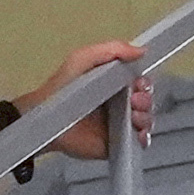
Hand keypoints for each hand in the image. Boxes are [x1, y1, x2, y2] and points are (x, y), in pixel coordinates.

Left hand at [21, 41, 153, 163]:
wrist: (46, 119)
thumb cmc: (62, 88)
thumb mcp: (84, 58)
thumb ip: (113, 49)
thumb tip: (142, 51)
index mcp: (114, 83)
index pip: (141, 83)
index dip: (145, 83)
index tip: (138, 84)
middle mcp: (120, 104)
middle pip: (147, 102)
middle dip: (146, 100)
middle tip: (134, 101)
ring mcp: (119, 126)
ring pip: (146, 121)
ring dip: (145, 117)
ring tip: (132, 116)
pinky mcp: (116, 144)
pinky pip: (139, 143)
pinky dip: (144, 138)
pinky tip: (137, 133)